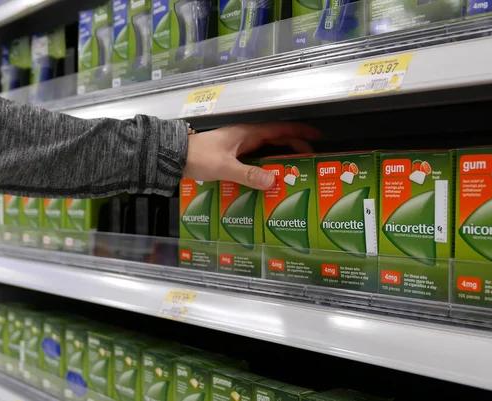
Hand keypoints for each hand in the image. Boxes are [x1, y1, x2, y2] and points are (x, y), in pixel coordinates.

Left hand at [183, 122, 320, 189]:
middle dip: (295, 147)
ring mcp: (240, 146)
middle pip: (278, 139)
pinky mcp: (234, 156)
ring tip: (295, 170)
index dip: (300, 132)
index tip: (317, 136)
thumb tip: (273, 180)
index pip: (281, 129)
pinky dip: (267, 166)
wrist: (174, 156)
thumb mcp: (224, 166)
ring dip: (281, 157)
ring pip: (268, 149)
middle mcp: (246, 137)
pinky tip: (270, 178)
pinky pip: (257, 159)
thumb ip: (248, 174)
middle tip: (310, 160)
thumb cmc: (197, 156)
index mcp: (248, 133)